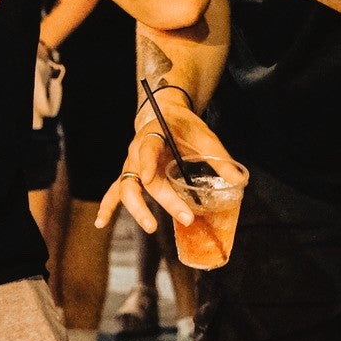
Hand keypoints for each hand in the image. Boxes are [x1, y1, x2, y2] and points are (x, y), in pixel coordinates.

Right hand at [95, 98, 232, 233]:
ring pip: (126, 188)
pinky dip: (108, 207)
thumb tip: (239, 181)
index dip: (147, 163)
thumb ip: (219, 158)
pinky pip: (115, 192)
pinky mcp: (130, 175)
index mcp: (153, 135)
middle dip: (162, 199)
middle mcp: (136, 151)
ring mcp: (131, 165)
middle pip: (142, 179)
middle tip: (184, 217)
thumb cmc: (184, 125)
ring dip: (137, 209)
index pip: (147, 149)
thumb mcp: (203, 135)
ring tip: (150, 226)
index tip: (149, 178)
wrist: (162, 113)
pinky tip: (101, 223)